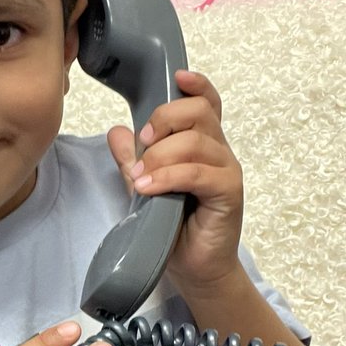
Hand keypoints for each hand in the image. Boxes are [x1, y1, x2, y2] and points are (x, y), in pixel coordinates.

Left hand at [107, 69, 243, 297]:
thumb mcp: (146, 187)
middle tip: (143, 140)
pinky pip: (198, 173)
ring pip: (196, 141)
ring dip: (160, 155)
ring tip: (140, 177)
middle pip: (200, 112)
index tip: (178, 76)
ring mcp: (226, 171)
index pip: (207, 103)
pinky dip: (168, 177)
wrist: (195, 269)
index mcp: (203, 144)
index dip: (196, 85)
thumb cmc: (175, 229)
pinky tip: (149, 188)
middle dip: (165, 118)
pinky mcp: (229, 193)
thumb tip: (116, 131)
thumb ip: (133, 160)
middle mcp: (219, 152)